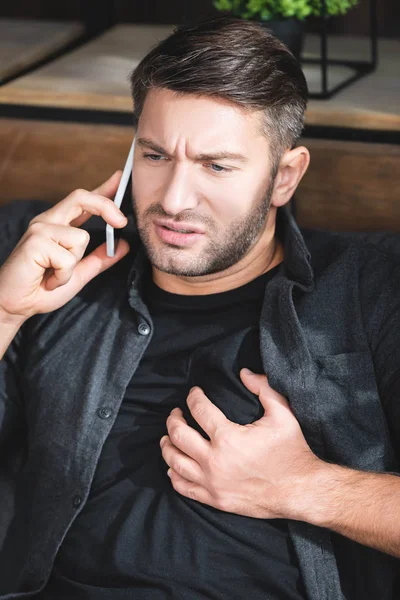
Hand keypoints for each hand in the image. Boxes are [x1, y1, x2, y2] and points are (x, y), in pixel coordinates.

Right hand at [0, 171, 129, 323]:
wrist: (16, 306)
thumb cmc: (42, 289)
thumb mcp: (79, 273)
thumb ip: (100, 259)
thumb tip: (124, 245)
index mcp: (59, 225)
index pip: (84, 201)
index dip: (103, 189)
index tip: (121, 178)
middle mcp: (48, 221)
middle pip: (81, 198)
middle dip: (106, 206)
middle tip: (122, 222)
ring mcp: (40, 229)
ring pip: (80, 238)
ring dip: (73, 266)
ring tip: (55, 276)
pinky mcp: (34, 242)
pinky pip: (68, 258)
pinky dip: (63, 275)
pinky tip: (48, 281)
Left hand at [160, 369, 322, 519]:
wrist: (300, 490)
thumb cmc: (292, 451)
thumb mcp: (282, 414)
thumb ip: (263, 388)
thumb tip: (244, 373)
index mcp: (228, 437)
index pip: (199, 410)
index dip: (193, 397)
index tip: (194, 393)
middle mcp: (214, 461)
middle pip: (179, 435)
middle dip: (173, 419)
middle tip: (176, 413)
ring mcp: (212, 482)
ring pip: (175, 462)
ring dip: (167, 445)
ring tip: (168, 436)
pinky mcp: (215, 499)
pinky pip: (183, 487)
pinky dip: (174, 475)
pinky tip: (173, 466)